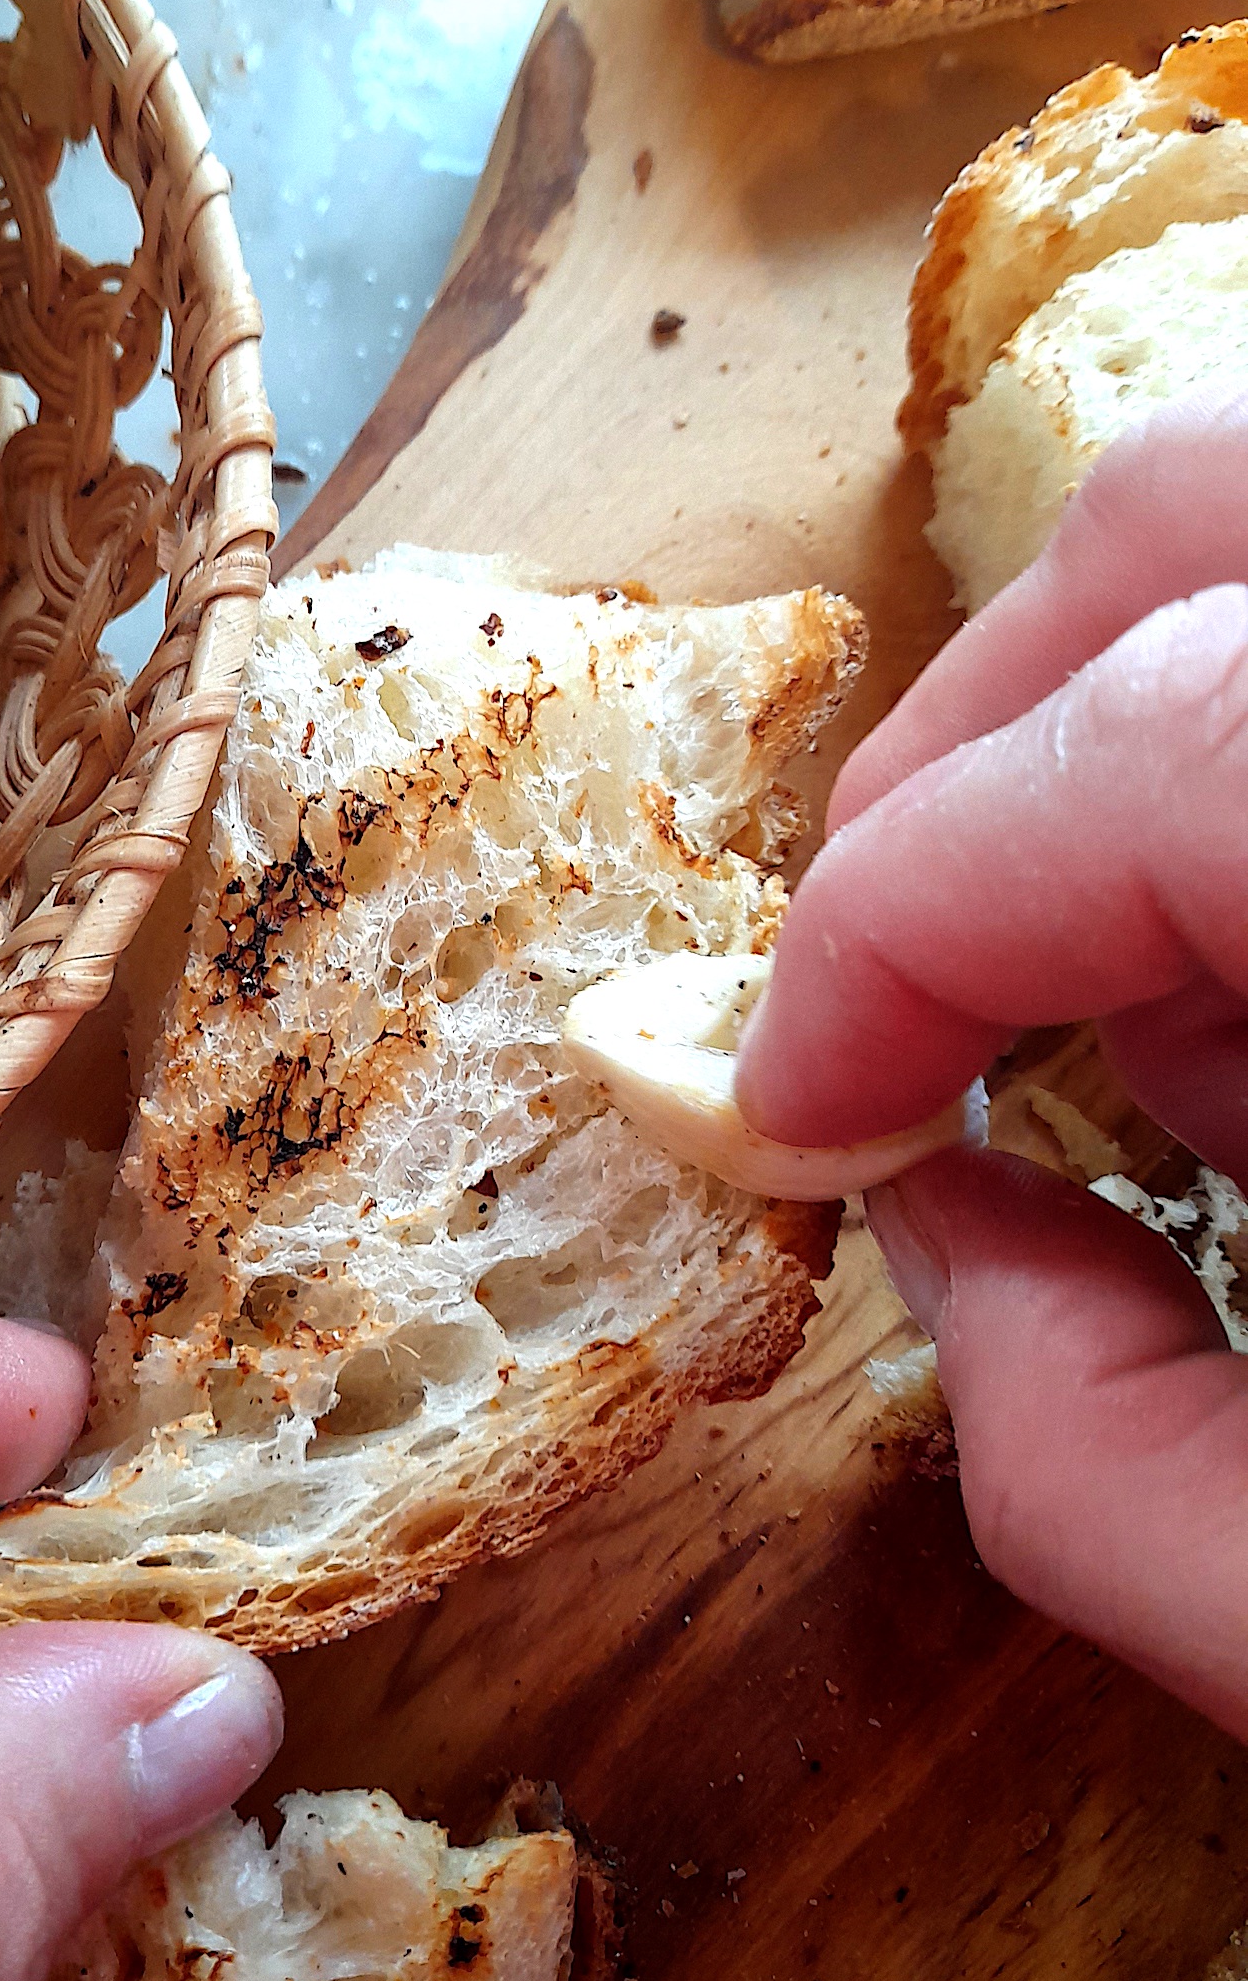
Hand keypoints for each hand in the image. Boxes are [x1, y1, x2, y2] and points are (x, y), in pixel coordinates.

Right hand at [735, 390, 1247, 1738]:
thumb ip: (1096, 1466)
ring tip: (1149, 1056)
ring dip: (1126, 783)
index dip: (876, 942)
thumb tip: (935, 1224)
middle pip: (1190, 514)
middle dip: (979, 752)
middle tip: (899, 996)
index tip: (777, 1110)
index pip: (1119, 777)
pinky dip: (1232, 800)